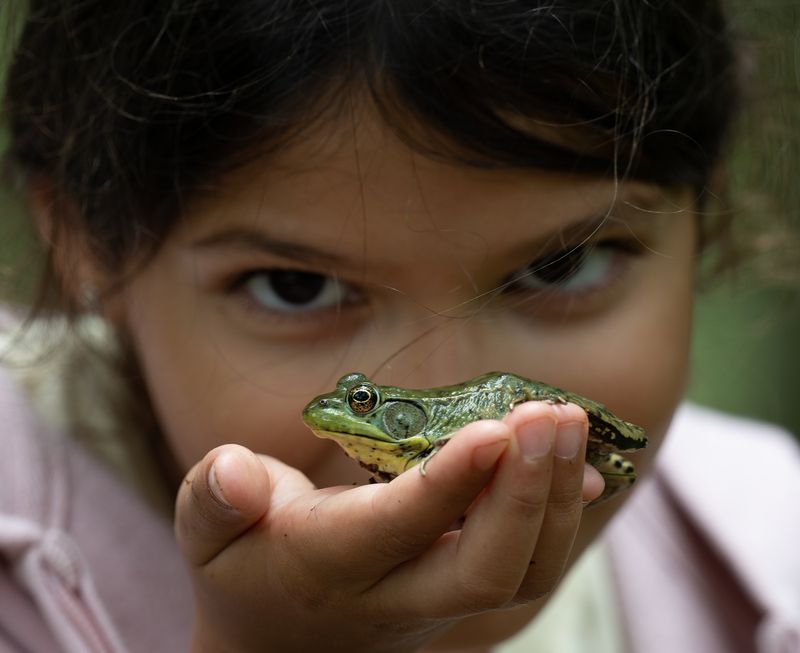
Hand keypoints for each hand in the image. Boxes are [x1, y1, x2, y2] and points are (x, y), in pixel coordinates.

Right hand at [175, 402, 602, 652]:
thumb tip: (237, 472)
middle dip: (526, 493)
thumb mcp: (207, 533)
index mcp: (327, 567)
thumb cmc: (245, 565)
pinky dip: (561, 515)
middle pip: (482, 569)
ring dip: (555, 497)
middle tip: (550, 414)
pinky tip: (581, 466)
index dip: (449, 482)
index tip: (495, 428)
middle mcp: (395, 594)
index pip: (398, 529)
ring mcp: (439, 600)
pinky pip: (529, 566)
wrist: (285, 643)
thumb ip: (214, 500)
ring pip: (521, 573)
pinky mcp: (464, 588)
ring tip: (569, 419)